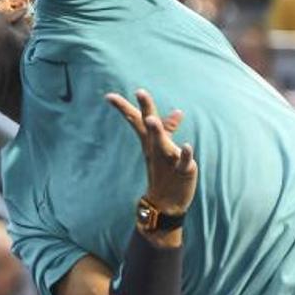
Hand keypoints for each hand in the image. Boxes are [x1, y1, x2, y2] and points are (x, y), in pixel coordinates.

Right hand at [106, 89, 197, 216]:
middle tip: (140, 92)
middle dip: (145, 108)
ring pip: (162, 142)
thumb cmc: (165, 172)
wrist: (166, 202)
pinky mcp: (183, 170)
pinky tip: (186, 146)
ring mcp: (168, 158)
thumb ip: (170, 129)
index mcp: (150, 141)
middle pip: (148, 125)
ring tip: (151, 120)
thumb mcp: (165, 148)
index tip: (108, 96)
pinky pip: (183, 161)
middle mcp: (157, 147)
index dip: (123, 107)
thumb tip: (178, 111)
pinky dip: (184, 154)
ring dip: (157, 131)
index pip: (136, 120)